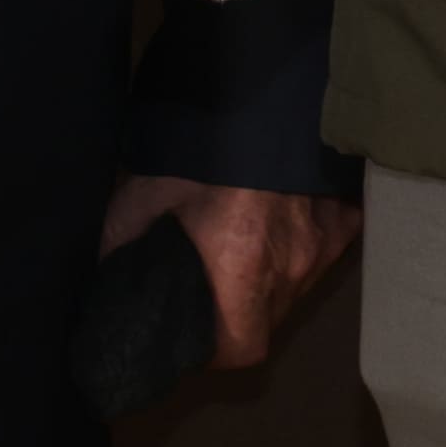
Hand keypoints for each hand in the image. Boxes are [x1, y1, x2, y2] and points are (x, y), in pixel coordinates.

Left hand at [102, 175, 367, 369]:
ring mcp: (321, 244)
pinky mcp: (341, 218)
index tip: (197, 336)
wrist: (256, 96)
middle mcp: (289, 268)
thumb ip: (122, 248)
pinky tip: (290, 232)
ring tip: (243, 258)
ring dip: (271, 285)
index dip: (216, 350)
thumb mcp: (138, 199)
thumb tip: (104, 282)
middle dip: (240, 316)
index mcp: (239, 271)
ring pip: (297, 288)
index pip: (240, 347)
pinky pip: (331, 247)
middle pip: (269, 320)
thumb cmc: (193, 152)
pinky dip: (311, 248)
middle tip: (213, 292)